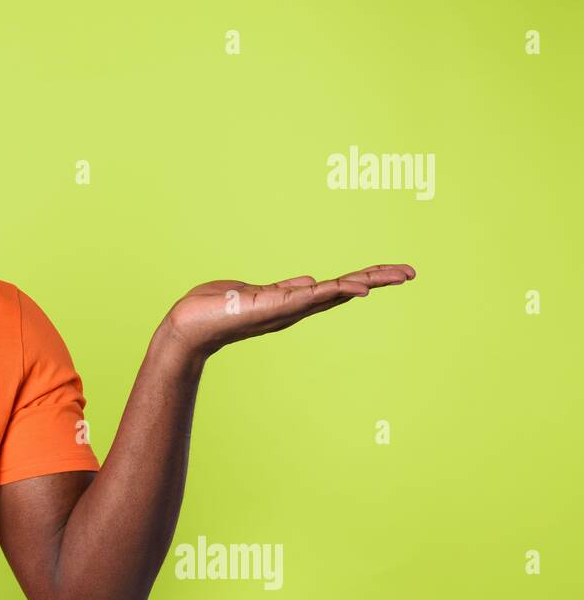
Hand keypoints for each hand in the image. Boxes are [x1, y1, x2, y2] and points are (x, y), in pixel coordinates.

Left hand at [158, 263, 416, 360]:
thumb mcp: (257, 292)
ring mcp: (286, 309)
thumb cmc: (216, 309)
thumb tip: (309, 280)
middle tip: (412, 272)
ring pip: (334, 293)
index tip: (395, 272)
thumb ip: (285, 289)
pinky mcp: (272, 307)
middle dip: (378, 279)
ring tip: (396, 274)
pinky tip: (356, 288)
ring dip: (366, 282)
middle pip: (345, 290)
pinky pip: (308, 298)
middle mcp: (295, 308)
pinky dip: (333, 292)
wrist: (188, 327)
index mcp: (294, 301)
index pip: (337, 288)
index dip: (366, 279)